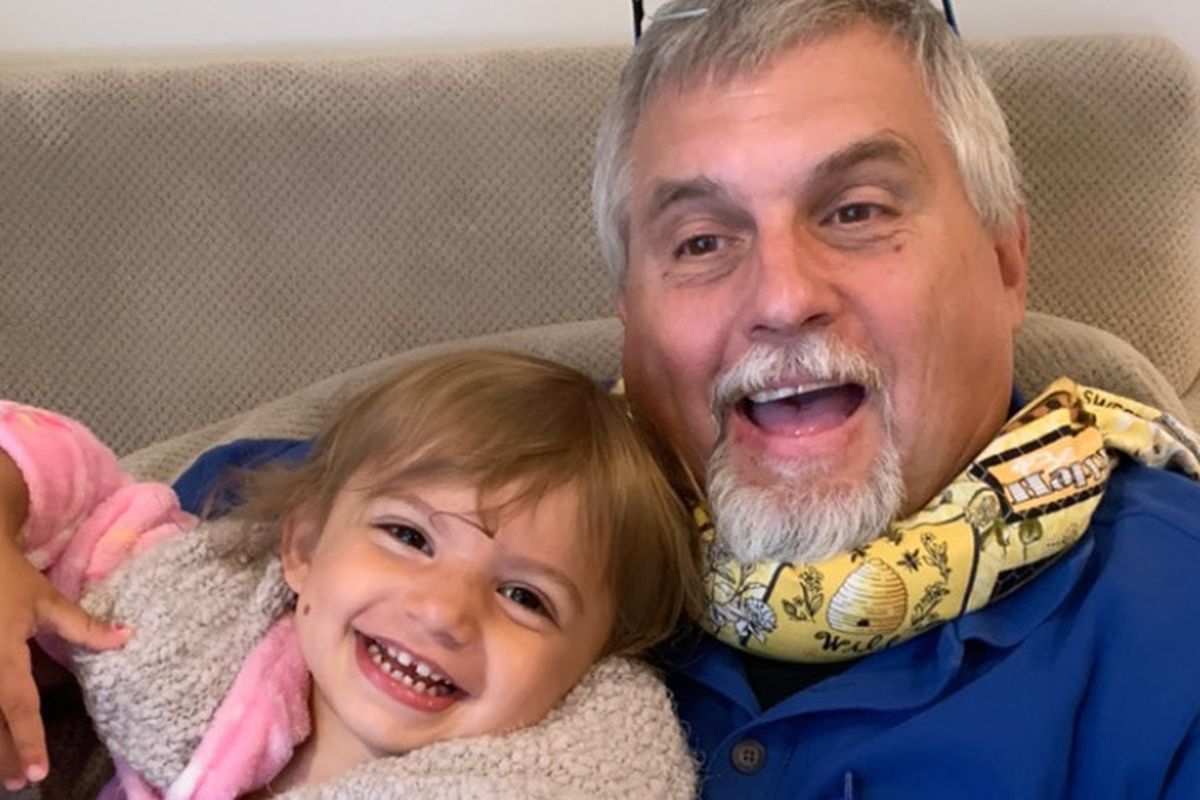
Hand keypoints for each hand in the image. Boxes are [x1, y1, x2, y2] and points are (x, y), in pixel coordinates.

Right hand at [0, 454, 130, 790]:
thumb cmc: (8, 578)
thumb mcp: (47, 601)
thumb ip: (84, 626)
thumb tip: (127, 637)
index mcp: (2, 653)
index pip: (18, 704)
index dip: (27, 739)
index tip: (38, 770)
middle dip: (5, 753)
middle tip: (19, 781)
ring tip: (7, 774)